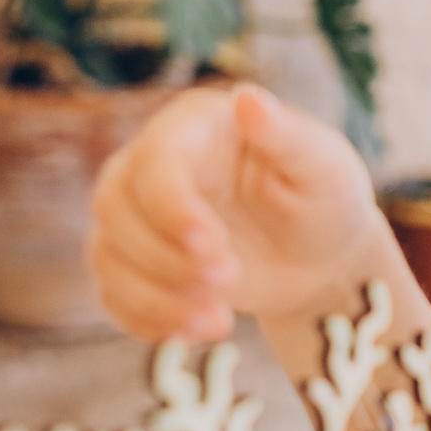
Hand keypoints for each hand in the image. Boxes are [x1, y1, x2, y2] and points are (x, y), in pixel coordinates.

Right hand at [86, 84, 397, 342]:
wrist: (316, 256)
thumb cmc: (322, 197)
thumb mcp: (322, 165)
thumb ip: (287, 135)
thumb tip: (248, 100)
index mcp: (193, 128)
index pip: (155, 161)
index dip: (172, 208)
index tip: (212, 247)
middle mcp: (150, 165)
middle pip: (117, 208)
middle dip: (167, 258)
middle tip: (231, 279)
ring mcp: (136, 216)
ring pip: (107, 255)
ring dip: (156, 298)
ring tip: (220, 321)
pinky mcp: (135, 263)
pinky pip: (113, 294)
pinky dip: (146, 321)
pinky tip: (195, 330)